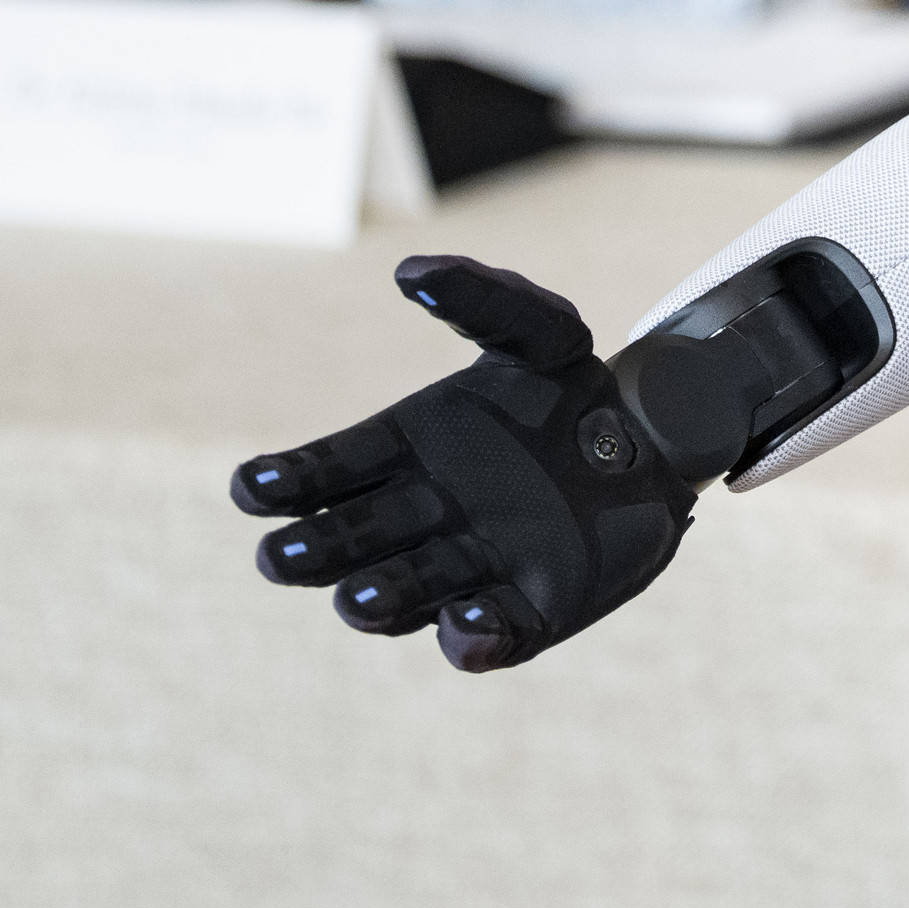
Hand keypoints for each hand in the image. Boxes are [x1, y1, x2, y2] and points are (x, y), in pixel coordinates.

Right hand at [230, 255, 697, 671]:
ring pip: (404, 594)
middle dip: (313, 552)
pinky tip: (468, 623)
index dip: (286, 481)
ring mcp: (469, 568)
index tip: (254, 484)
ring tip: (362, 598)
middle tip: (281, 557)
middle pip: (348, 542)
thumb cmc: (570, 389)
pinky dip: (472, 637)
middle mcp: (421, 518)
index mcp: (405, 452)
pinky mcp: (525, 612)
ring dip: (380, 598)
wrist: (655, 439)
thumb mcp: (541, 331)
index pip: (327, 471)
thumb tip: (410, 270)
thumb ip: (483, 298)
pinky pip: (489, 637)